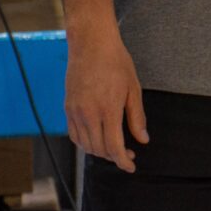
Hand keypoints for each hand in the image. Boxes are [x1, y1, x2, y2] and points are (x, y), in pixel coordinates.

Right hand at [64, 25, 147, 172]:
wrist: (91, 44)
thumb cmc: (116, 62)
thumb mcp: (133, 88)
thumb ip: (137, 117)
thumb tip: (143, 140)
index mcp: (108, 109)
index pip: (113, 147)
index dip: (123, 161)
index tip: (132, 166)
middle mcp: (88, 114)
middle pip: (99, 149)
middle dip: (114, 157)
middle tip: (128, 154)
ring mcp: (75, 112)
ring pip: (85, 145)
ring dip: (100, 152)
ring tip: (114, 148)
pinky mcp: (68, 108)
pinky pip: (74, 135)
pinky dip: (85, 143)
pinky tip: (97, 139)